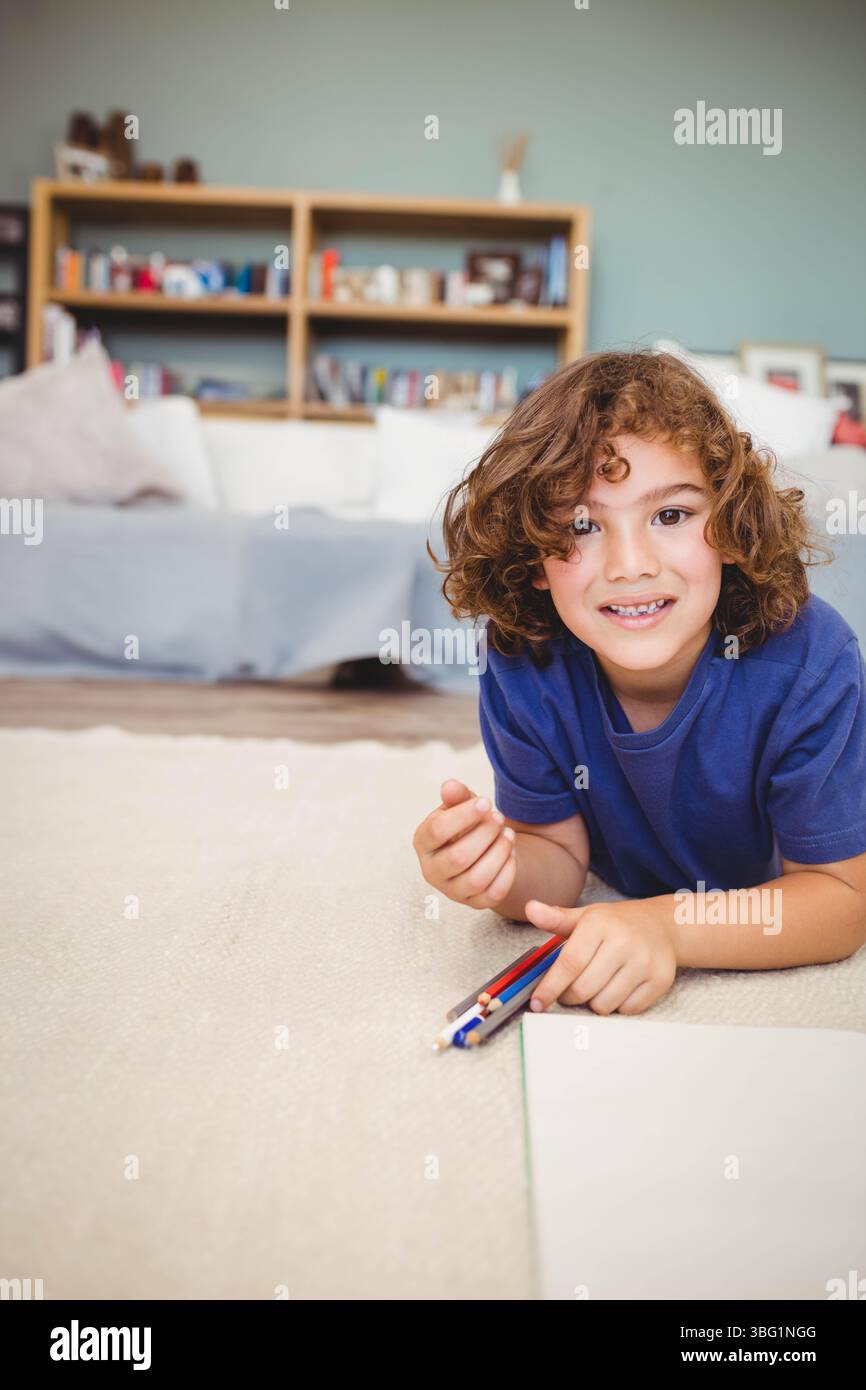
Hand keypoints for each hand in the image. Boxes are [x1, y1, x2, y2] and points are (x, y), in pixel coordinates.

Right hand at [412, 778, 517, 908]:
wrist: (481, 850)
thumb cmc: (466, 825)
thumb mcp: (461, 806)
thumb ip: (456, 796)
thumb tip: (450, 786)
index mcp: (423, 842)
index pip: (437, 831)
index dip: (463, 815)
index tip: (485, 802)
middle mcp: (432, 870)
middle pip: (457, 858)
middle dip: (484, 835)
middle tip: (499, 818)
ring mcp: (452, 891)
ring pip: (476, 879)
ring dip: (498, 853)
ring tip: (509, 834)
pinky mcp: (474, 903)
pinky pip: (493, 894)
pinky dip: (507, 872)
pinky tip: (512, 853)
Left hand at [524, 898, 676, 1015]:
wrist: (663, 924)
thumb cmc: (617, 923)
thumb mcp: (586, 916)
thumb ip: (556, 919)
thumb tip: (530, 908)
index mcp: (600, 924)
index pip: (569, 963)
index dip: (550, 986)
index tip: (538, 1002)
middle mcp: (624, 942)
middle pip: (584, 988)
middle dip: (570, 996)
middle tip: (569, 991)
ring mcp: (645, 962)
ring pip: (604, 1004)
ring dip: (593, 1002)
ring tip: (596, 985)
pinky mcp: (660, 980)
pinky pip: (627, 1010)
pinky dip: (617, 1006)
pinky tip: (618, 988)